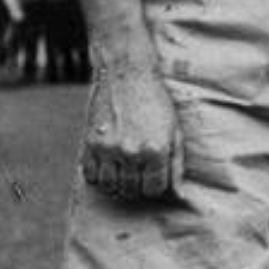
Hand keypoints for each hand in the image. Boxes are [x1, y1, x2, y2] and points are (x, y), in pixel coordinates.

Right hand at [81, 62, 180, 200]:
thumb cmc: (156, 103)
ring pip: (109, 186)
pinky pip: (90, 175)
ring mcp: (109, 148)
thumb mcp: (175, 131)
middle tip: (137, 179)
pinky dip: (98, 177)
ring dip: (116, 185)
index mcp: (157, 150)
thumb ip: (176, 164)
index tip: (152, 181)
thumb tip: (178, 192)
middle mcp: (132, 152)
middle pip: (131, 190)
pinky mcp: (91, 142)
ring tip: (122, 174)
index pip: (153, 189)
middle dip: (135, 188)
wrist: (128, 76)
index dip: (153, 188)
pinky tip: (107, 166)